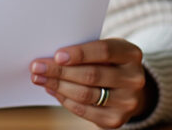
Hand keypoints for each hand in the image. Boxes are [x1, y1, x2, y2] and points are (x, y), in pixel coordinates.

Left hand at [30, 38, 148, 128]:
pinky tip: (53, 91)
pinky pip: (84, 110)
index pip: (104, 51)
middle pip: (91, 74)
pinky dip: (65, 100)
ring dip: (57, 86)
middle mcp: (134, 79)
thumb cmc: (107, 63)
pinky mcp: (116, 120)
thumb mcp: (103, 51)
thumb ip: (84, 52)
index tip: (56, 55)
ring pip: (85, 94)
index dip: (79, 53)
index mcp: (131, 54)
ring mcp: (127, 102)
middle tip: (37, 67)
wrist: (127, 89)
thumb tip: (49, 58)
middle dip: (60, 71)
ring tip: (40, 79)